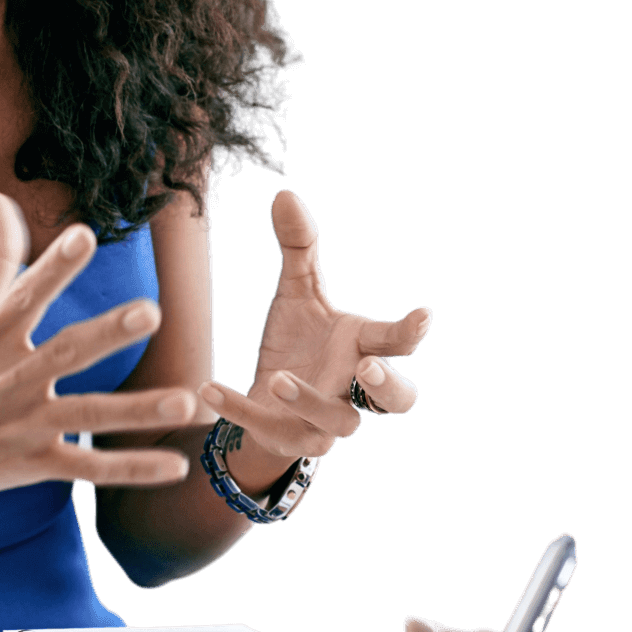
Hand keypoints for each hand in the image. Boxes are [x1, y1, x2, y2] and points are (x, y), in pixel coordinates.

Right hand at [0, 193, 199, 509]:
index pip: (23, 296)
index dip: (52, 267)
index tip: (84, 236)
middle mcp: (9, 380)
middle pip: (65, 354)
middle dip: (108, 333)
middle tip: (152, 311)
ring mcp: (23, 426)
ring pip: (89, 415)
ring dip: (139, 412)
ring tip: (190, 402)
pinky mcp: (33, 464)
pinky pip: (88, 467)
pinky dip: (131, 470)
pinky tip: (175, 469)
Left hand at [200, 191, 430, 463]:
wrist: (267, 397)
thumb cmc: (297, 341)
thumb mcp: (297, 293)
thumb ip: (298, 248)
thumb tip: (284, 194)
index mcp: (362, 348)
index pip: (396, 343)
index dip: (410, 332)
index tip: (423, 315)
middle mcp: (352, 389)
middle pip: (396, 400)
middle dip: (387, 387)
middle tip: (367, 368)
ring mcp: (324, 421)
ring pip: (336, 424)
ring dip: (310, 401)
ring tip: (280, 376)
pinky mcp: (287, 438)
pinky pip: (267, 428)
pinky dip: (238, 409)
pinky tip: (209, 387)